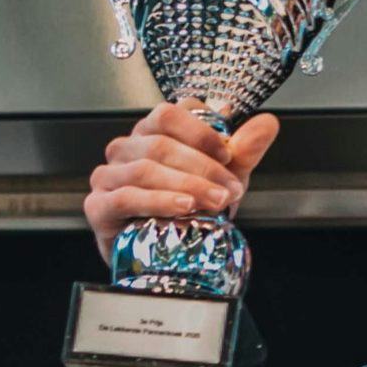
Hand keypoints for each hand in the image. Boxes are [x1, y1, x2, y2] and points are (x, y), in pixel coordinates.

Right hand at [83, 105, 280, 263]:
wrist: (168, 252)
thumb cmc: (192, 206)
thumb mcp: (226, 176)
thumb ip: (245, 150)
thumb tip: (268, 123)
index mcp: (153, 132)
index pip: (170, 113)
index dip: (202, 131)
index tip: (229, 154)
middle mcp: (126, 148)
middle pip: (161, 144)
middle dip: (203, 168)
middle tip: (230, 190)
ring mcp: (108, 175)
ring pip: (145, 169)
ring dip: (187, 186)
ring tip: (215, 202)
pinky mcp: (98, 205)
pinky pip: (126, 197)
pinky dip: (159, 201)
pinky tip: (183, 207)